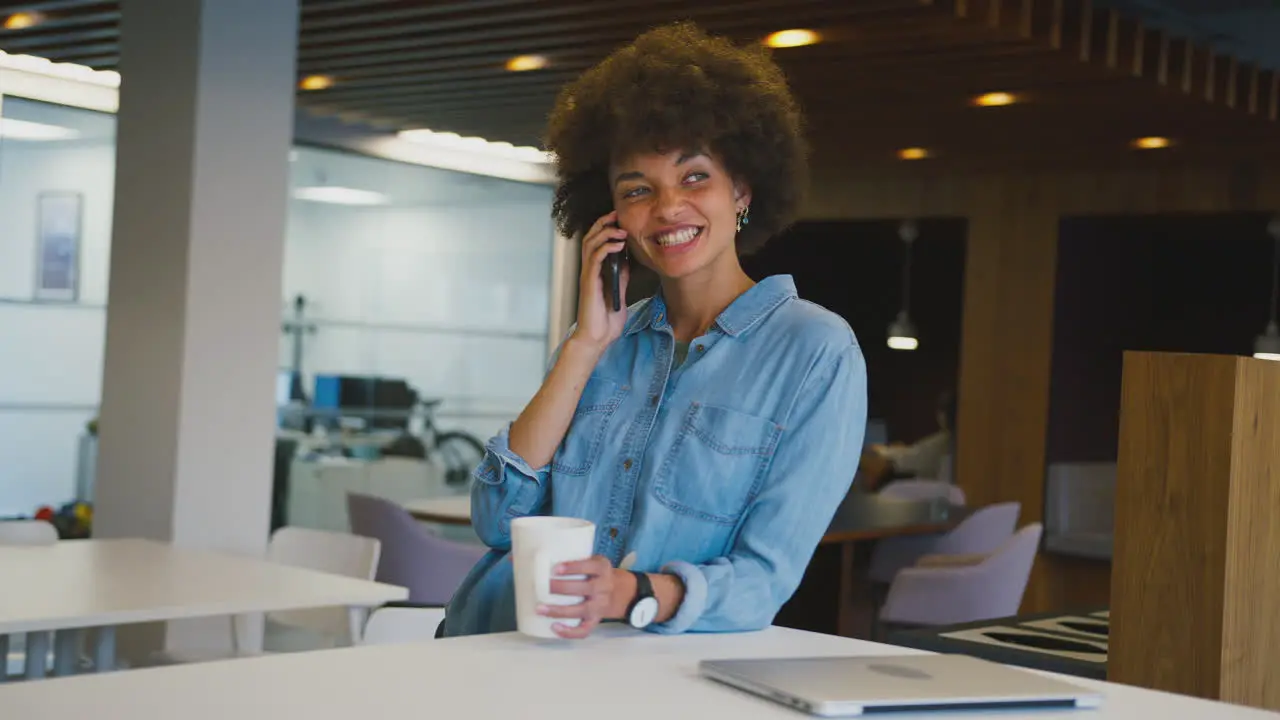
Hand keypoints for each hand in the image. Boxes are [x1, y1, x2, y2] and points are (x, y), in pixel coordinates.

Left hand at [537, 555, 629, 638]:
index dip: (573, 567)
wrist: (621, 592)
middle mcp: (604, 587)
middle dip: (561, 588)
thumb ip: (578, 560)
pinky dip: (569, 632)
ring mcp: (600, 606)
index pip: (590, 566)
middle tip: (544, 586)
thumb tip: (544, 560)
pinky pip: (584, 630)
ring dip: (559, 611)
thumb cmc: (598, 574)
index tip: (556, 568)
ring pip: (581, 610)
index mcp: (603, 569)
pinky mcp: (596, 620)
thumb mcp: (595, 561)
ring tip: (540, 608)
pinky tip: (554, 627)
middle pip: (584, 588)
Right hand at [571, 211, 629, 353]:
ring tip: (620, 228)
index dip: (605, 228)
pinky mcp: (589, 282)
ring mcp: (588, 275)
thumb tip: (626, 260)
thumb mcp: (619, 292)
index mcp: (595, 272)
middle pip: (590, 237)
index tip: (619, 219)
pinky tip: (618, 244)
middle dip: (603, 223)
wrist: (597, 338)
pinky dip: (606, 247)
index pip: (596, 242)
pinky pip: (596, 258)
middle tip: (617, 214)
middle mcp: (589, 270)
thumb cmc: (606, 320)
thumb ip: (620, 276)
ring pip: (590, 243)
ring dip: (605, 232)